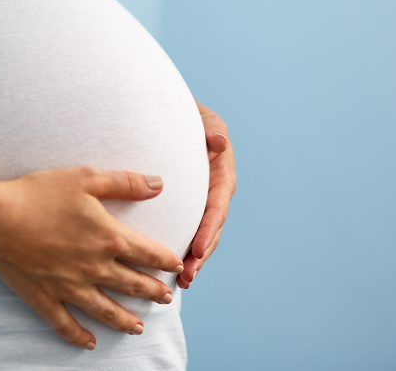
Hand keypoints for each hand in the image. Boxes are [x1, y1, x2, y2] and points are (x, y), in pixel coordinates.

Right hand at [0, 167, 184, 349]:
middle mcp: (95, 268)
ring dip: (125, 320)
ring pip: (106, 310)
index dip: (165, 261)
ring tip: (139, 327)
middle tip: (165, 297)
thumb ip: (125, 182)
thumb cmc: (38, 194)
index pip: (147, 254)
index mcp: (108, 238)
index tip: (176, 267)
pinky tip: (90, 343)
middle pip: (132, 284)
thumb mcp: (85, 178)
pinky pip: (66, 324)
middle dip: (152, 291)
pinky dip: (79, 336)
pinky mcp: (46, 298)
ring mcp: (70, 287)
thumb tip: (158, 184)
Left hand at [177, 101, 236, 288]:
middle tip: (187, 275)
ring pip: (203, 234)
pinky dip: (186, 250)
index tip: (199, 249)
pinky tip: (175, 272)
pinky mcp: (191, 207)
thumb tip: (218, 140)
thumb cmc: (187, 115)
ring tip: (182, 281)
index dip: (209, 229)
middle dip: (201, 253)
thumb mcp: (201, 117)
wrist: (173, 116)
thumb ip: (210, 128)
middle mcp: (217, 191)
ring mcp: (204, 201)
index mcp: (222, 174)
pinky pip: (190, 230)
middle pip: (212, 228)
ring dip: (194, 258)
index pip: (217, 205)